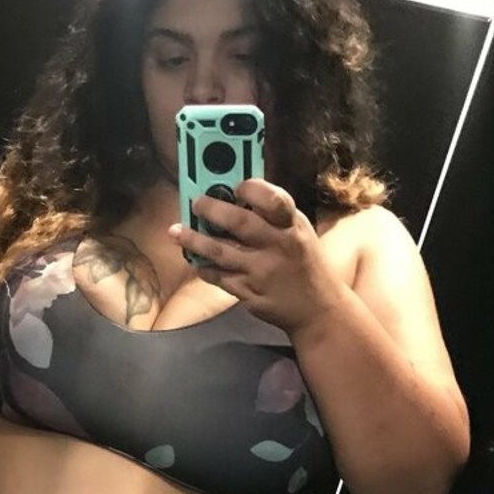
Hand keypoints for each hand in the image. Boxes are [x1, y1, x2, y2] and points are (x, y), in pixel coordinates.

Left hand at [168, 179, 344, 337]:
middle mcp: (278, 246)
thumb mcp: (299, 233)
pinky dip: (204, 268)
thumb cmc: (304, 263)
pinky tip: (195, 261)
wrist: (318, 309)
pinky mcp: (250, 294)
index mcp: (293, 226)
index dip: (251, 188)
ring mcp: (262, 272)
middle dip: (212, 210)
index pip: (273, 199)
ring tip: (176, 232)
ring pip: (221, 252)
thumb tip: (236, 195)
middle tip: (195, 204)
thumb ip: (273, 216)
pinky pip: (220, 278)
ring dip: (195, 240)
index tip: (235, 184)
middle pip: (240, 222)